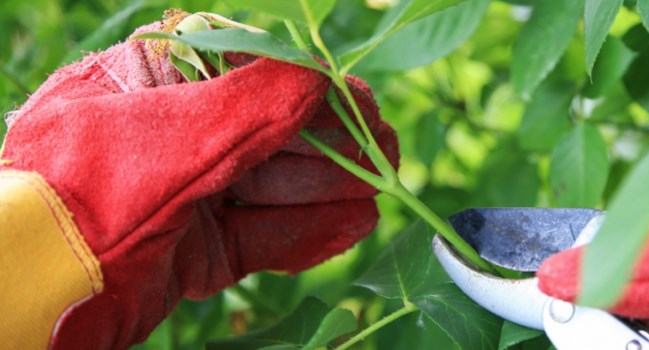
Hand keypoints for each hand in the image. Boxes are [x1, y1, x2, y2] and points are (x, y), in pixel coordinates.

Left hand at [0, 21, 396, 348]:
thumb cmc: (77, 197)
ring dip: (326, 194)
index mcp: (150, 86)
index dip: (311, 94)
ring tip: (379, 198)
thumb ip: (244, 109)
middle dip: (329, 150)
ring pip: (267, 190)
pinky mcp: (188, 252)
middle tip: (386, 157)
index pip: (248, 78)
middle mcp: (168, 137)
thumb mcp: (164, 142)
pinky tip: (347, 229)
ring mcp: (180, 197)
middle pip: (266, 137)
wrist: (21, 295)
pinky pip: (256, 238)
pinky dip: (301, 235)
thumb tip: (315, 79)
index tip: (363, 107)